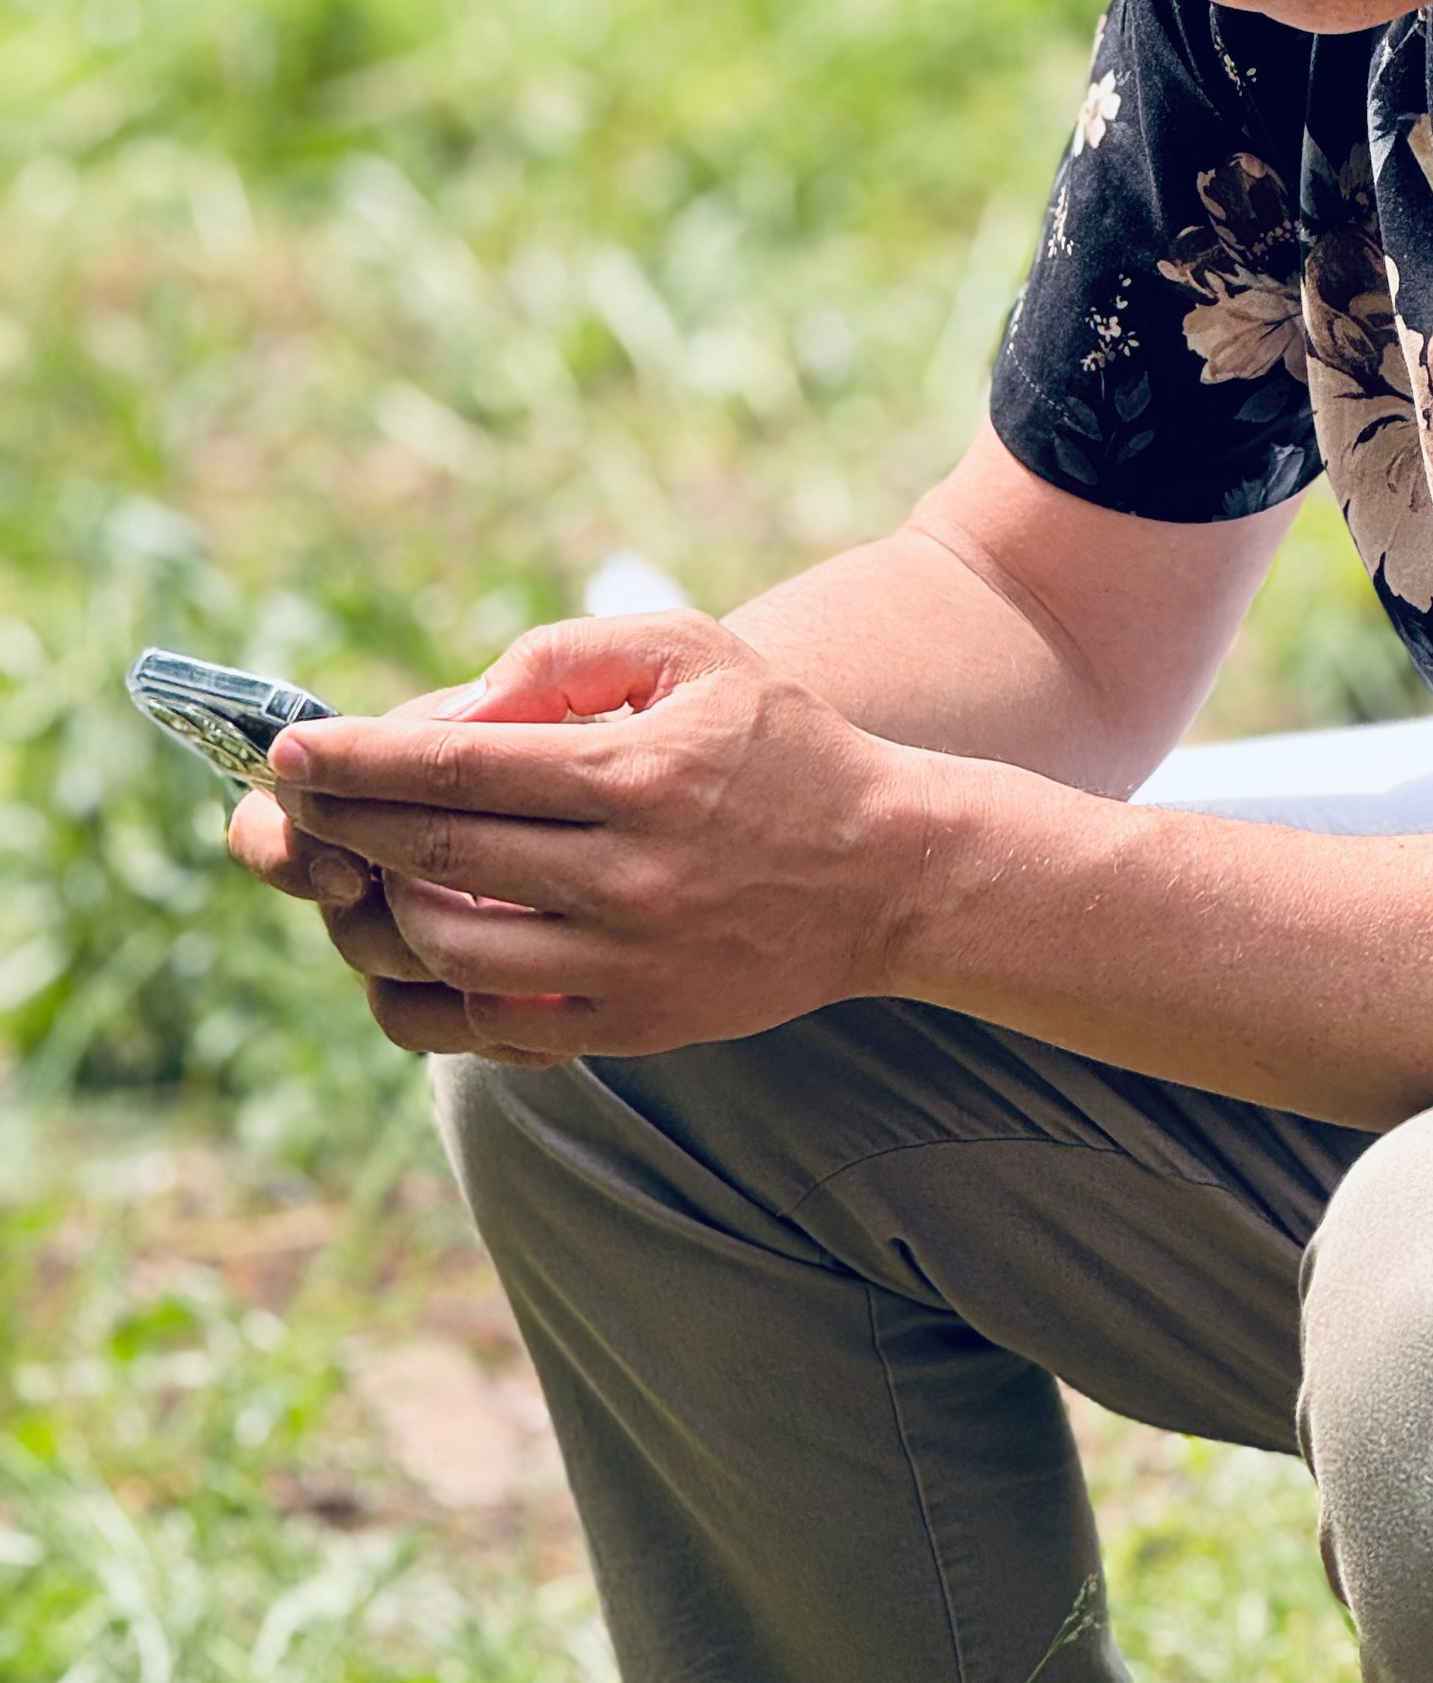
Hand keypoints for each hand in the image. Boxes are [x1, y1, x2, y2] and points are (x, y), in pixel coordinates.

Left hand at [246, 612, 927, 1065]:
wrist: (890, 871)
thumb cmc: (778, 743)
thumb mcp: (695, 653)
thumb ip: (567, 659)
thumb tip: (448, 712)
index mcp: (638, 774)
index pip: (458, 765)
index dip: (358, 759)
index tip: (292, 751)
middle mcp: (630, 874)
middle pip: (434, 854)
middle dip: (340, 824)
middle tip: (295, 803)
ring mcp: (628, 961)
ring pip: (446, 949)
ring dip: (375, 908)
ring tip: (361, 870)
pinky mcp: (631, 1024)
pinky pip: (488, 1029)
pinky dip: (424, 992)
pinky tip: (407, 948)